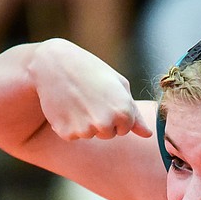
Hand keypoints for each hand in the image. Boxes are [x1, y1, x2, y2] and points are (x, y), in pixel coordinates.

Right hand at [29, 39, 152, 141]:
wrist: (53, 63)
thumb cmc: (91, 71)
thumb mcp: (119, 86)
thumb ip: (135, 114)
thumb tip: (147, 134)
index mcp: (124, 113)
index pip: (125, 129)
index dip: (115, 114)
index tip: (104, 97)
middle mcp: (106, 124)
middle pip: (108, 135)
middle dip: (101, 120)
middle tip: (89, 98)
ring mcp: (85, 130)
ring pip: (90, 135)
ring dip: (84, 122)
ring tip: (76, 100)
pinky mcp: (66, 133)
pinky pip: (72, 135)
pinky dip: (68, 124)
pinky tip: (65, 106)